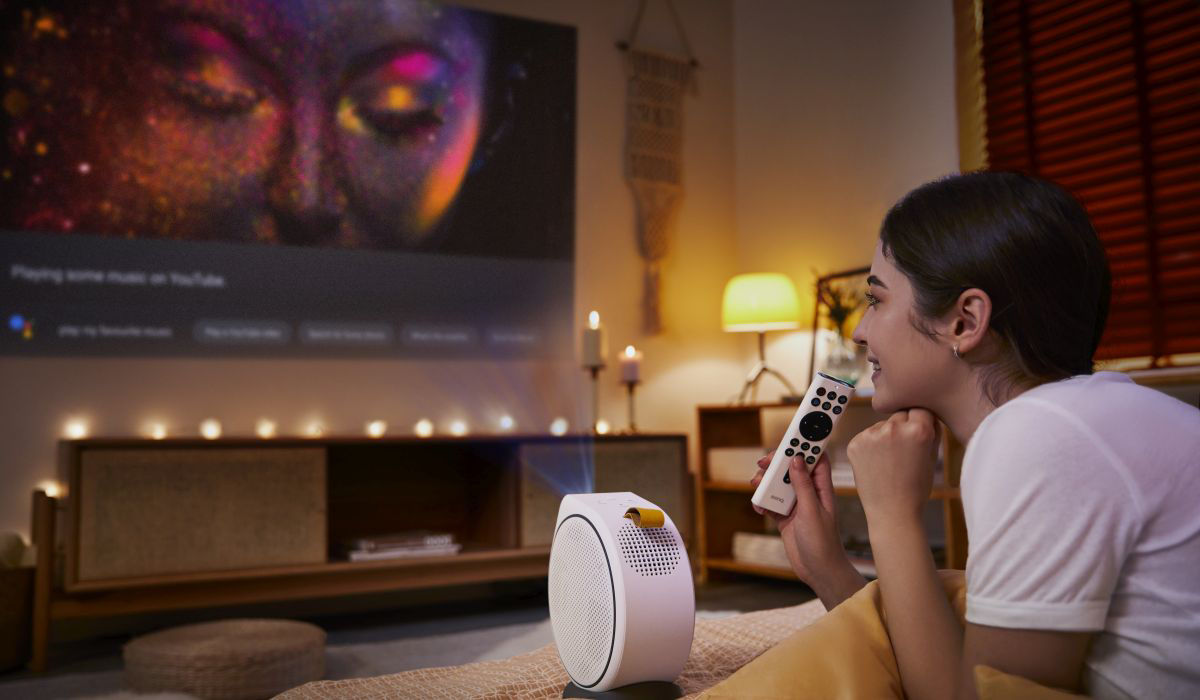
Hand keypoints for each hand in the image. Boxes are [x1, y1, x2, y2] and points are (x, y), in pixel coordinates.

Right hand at [751, 452, 851, 590]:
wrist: (819, 571)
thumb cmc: (823, 543)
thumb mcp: (811, 511)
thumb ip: (802, 485)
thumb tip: (796, 460)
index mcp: (822, 488)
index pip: (815, 458)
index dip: (805, 444)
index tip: (792, 434)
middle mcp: (809, 493)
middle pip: (792, 468)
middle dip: (777, 463)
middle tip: (763, 463)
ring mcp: (796, 504)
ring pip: (778, 484)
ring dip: (766, 483)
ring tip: (756, 486)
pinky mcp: (785, 517)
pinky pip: (771, 502)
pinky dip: (763, 502)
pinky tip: (759, 507)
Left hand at [846, 408, 940, 529]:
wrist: (892, 511)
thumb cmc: (916, 486)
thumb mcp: (932, 456)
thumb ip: (932, 430)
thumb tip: (927, 412)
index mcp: (918, 430)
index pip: (920, 408)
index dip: (920, 420)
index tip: (919, 430)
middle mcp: (894, 428)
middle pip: (900, 414)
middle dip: (903, 426)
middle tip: (904, 450)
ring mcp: (871, 435)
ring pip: (882, 425)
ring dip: (885, 436)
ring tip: (890, 462)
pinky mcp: (855, 443)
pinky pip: (866, 436)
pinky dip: (870, 445)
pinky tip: (877, 464)